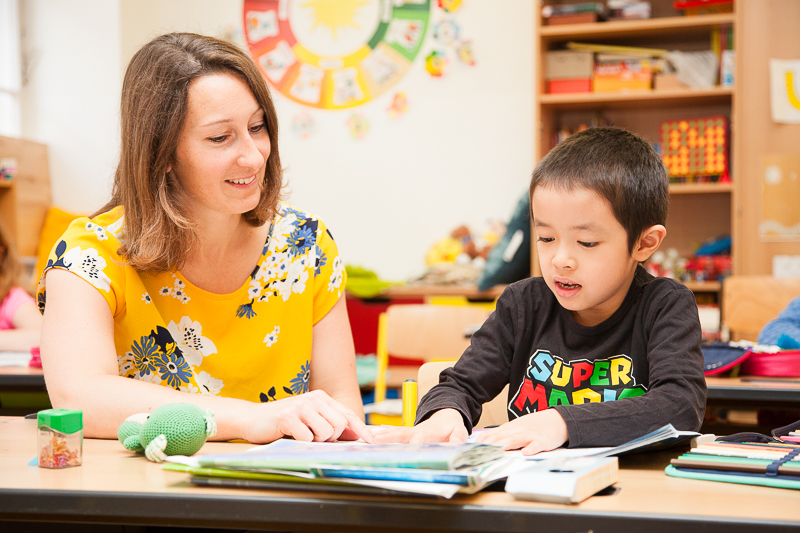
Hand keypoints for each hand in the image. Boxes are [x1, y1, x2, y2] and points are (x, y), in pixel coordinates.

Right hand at [244, 390, 372, 443]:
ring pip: (326, 432)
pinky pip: (308, 438)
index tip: (372, 442)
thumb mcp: (310, 419)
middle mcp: (314, 399)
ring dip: (316, 440)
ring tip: (302, 434)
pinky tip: (291, 435)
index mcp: (322, 398)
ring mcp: (302, 406)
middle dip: (331, 438)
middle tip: (313, 436)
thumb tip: (355, 434)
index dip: (362, 429)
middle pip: (340, 425)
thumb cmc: (283, 423)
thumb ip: (331, 424)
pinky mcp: (289, 416)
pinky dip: (302, 442)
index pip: (348, 414)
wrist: (253, 419)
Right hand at [371, 409, 468, 443]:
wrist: (446, 412)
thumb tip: (454, 447)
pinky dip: (381, 435)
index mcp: (429, 432)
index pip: (419, 440)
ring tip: (368, 439)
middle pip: (400, 435)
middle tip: (374, 441)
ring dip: (381, 436)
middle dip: (388, 438)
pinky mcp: (406, 433)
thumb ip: (457, 439)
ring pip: (394, 433)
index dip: (412, 446)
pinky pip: (393, 433)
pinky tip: (370, 437)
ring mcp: (410, 431)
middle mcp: (416, 431)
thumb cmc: (451, 424)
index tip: (403, 454)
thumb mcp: (459, 431)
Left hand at [475, 408, 567, 454]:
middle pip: (501, 437)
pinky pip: (536, 445)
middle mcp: (518, 430)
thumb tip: (488, 442)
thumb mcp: (518, 427)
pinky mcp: (543, 440)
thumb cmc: (537, 425)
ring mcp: (530, 435)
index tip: (471, 450)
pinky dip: (531, 449)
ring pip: (515, 440)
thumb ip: (505, 434)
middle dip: (488, 446)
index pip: (492, 434)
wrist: (558, 419)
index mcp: (511, 428)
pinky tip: (526, 453)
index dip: (482, 442)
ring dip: (505, 446)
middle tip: (477, 454)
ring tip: (495, 452)